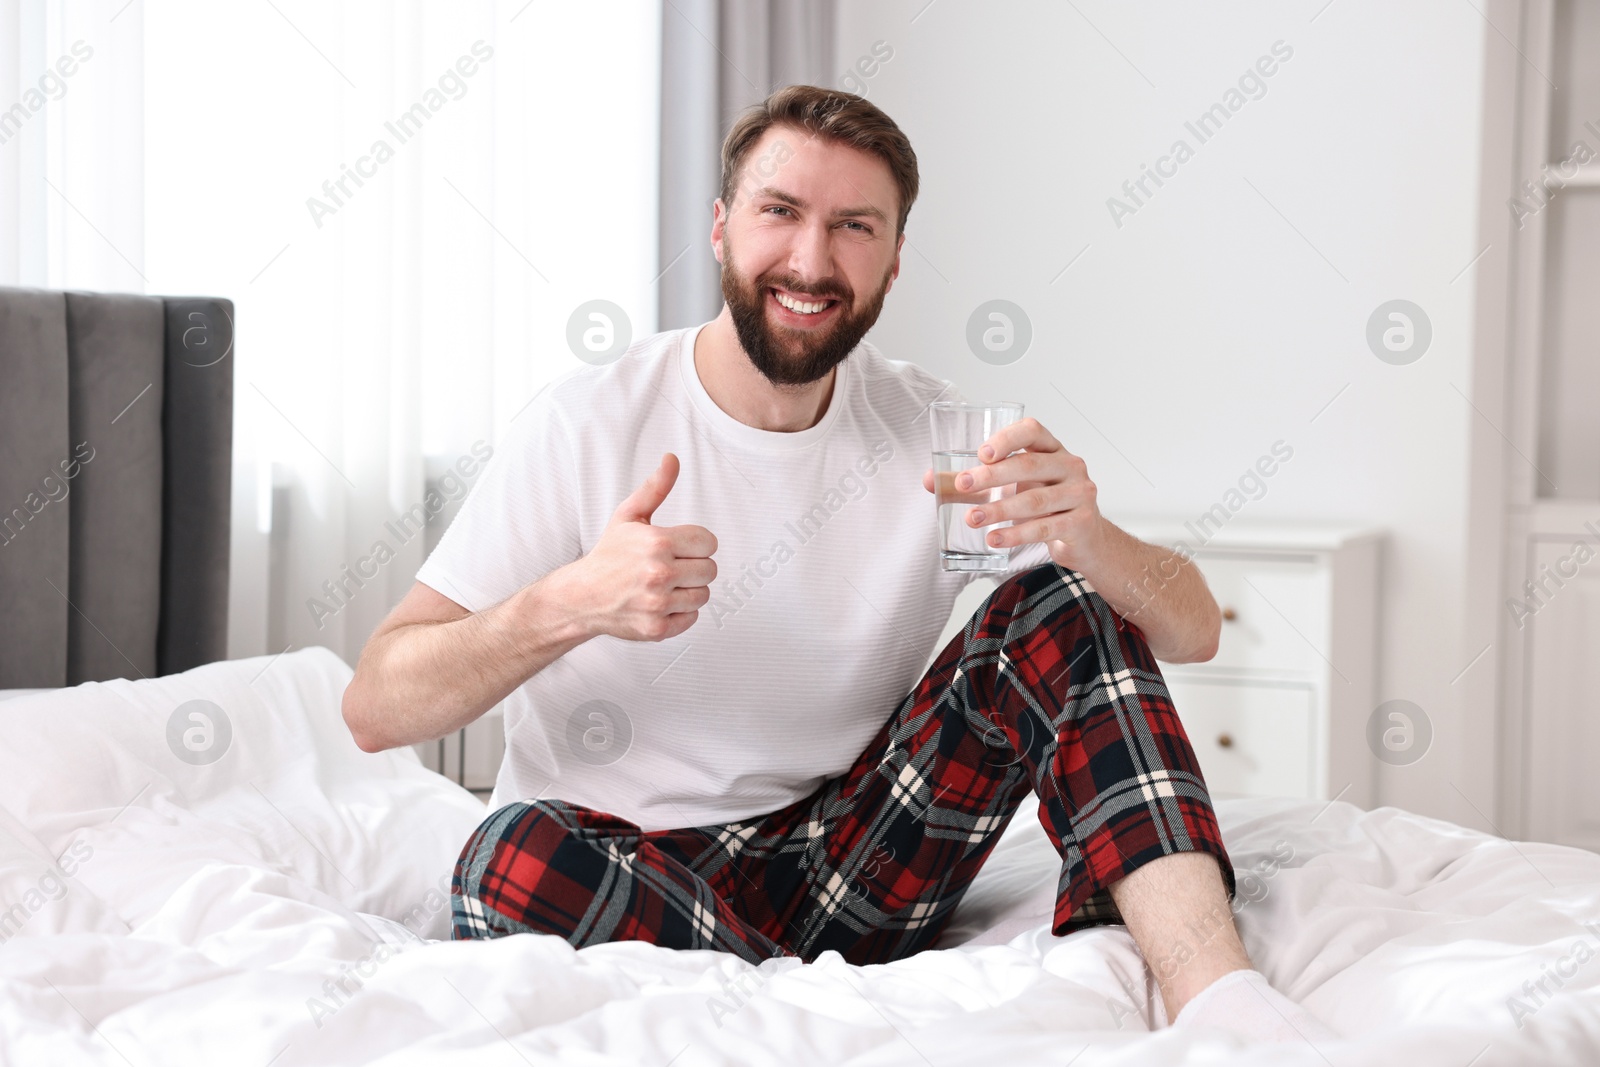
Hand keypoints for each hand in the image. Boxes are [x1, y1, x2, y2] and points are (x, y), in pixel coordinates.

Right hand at [573, 452, 717, 641]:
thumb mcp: (629, 516)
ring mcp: (657, 603)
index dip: (696, 543)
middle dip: (694, 566)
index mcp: (656, 542)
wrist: (582, 596)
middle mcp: (658, 573)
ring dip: (688, 590)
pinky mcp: (657, 628)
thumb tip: (672, 459)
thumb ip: (655, 488)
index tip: (679, 546)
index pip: (709, 542)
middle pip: (710, 570)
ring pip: (703, 595)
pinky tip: (660, 602)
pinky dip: (680, 612)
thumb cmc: (609, 555)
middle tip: (670, 566)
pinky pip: (692, 618)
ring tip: (664, 585)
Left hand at [921, 417, 1104, 569]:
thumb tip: (931, 480)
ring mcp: (1079, 494)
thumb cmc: (1046, 505)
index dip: (1007, 439)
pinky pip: (1044, 528)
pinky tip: (994, 538)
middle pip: (1029, 465)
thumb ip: (974, 483)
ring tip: (972, 518)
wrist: (1085, 538)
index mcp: (1052, 449)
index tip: (981, 454)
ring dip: (999, 509)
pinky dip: (1016, 534)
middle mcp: (1070, 466)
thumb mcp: (1014, 487)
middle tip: (963, 484)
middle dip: (993, 476)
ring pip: (1035, 500)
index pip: (1032, 431)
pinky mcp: (1080, 523)